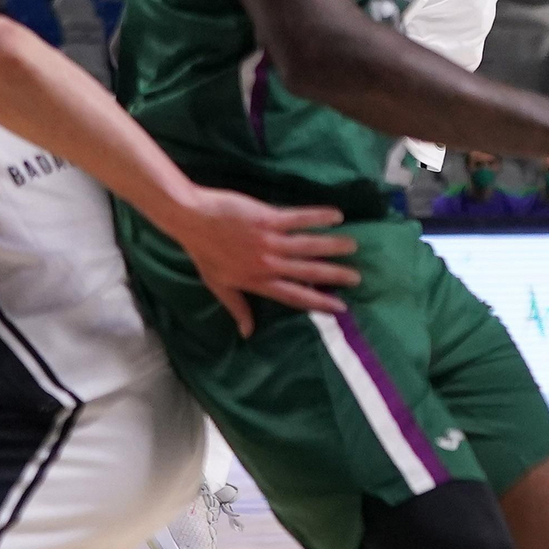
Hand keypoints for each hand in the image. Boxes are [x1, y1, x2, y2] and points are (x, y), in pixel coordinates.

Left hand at [172, 189, 360, 338]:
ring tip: (352, 246)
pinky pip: (298, 219)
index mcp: (257, 282)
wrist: (192, 220)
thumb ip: (237, 308)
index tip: (340, 307)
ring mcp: (268, 241)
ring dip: (332, 246)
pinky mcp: (268, 218)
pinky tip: (336, 215)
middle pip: (307, 272)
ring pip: (308, 246)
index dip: (317, 302)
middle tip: (357, 277)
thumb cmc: (203, 253)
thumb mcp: (218, 286)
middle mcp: (267, 264)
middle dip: (333, 275)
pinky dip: (318, 217)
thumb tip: (247, 333)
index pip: (293, 296)